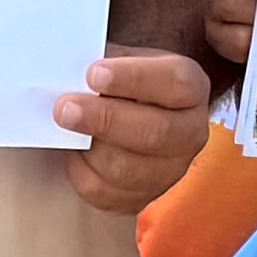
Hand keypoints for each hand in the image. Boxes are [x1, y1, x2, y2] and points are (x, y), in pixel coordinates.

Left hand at [59, 46, 213, 215]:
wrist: (127, 112)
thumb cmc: (123, 82)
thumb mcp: (122, 59)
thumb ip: (103, 62)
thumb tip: (68, 72)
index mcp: (190, 88)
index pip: (175, 84)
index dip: (133, 78)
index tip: (93, 74)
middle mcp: (189, 132)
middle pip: (154, 133)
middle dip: (104, 120)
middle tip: (65, 109)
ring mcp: (169, 170)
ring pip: (126, 169)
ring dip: (88, 148)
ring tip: (65, 128)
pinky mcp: (142, 197)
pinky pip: (105, 193)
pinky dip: (81, 172)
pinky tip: (74, 152)